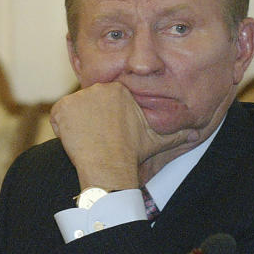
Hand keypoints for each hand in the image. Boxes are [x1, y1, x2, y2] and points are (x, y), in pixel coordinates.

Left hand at [50, 82, 196, 187]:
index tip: (106, 132)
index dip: (102, 118)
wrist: (109, 165)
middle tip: (96, 139)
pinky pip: (57, 116)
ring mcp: (80, 97)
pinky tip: (75, 140)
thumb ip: (177, 133)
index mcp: (120, 90)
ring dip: (75, 124)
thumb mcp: (158, 140)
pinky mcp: (63, 107)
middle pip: (87, 103)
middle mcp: (100, 88)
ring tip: (88, 140)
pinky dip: (61, 128)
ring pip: (72, 109)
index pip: (104, 99)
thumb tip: (196, 133)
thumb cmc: (132, 153)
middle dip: (89, 120)